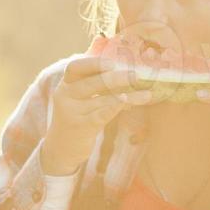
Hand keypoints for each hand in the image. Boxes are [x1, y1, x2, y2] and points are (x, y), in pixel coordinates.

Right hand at [42, 57, 154, 174]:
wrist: (62, 147)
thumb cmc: (78, 116)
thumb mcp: (79, 96)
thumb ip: (93, 80)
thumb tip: (123, 64)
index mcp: (66, 84)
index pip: (75, 67)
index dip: (93, 63)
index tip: (112, 63)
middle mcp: (65, 96)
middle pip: (92, 83)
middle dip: (116, 78)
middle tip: (136, 76)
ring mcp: (71, 112)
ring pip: (103, 100)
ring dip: (127, 96)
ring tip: (146, 94)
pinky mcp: (80, 127)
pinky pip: (101, 115)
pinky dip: (115, 108)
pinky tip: (128, 103)